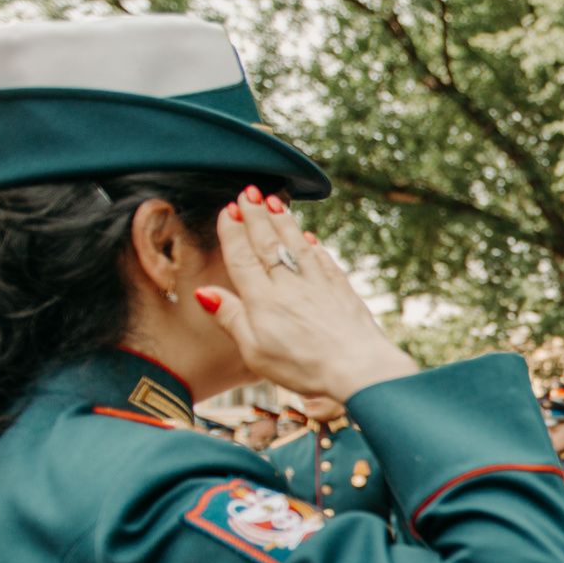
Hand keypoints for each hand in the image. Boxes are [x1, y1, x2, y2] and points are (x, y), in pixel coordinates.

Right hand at [206, 190, 415, 401]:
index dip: (233, 232)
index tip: (228, 210)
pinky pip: (324, 261)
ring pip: (297, 245)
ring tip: (274, 201)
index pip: (242, 258)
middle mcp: (290, 285)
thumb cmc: (304, 367)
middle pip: (268, 244)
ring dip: (284, 221)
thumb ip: (230, 318)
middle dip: (256, 216)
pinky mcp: (343, 291)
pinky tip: (310, 238)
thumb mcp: (255, 352)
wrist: (359, 369)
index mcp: (263, 300)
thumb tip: (204, 292)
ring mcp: (319, 285)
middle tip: (248, 193)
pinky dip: (314, 246)